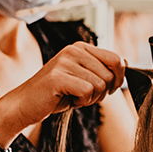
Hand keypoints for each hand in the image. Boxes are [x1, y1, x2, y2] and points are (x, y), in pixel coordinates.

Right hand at [11, 42, 125, 122]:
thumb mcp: (83, 78)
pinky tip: (69, 100)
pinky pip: (87, 92)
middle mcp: (73, 50)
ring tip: (74, 97)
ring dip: (91, 98)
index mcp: (81, 47)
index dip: (118, 78)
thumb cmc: (57, 93)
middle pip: (110, 74)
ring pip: (100, 85)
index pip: (116, 59)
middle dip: (103, 92)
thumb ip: (102, 69)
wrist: (26, 104)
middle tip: (85, 96)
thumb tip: (125, 62)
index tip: (109, 89)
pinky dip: (82, 102)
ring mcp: (64, 61)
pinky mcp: (57, 77)